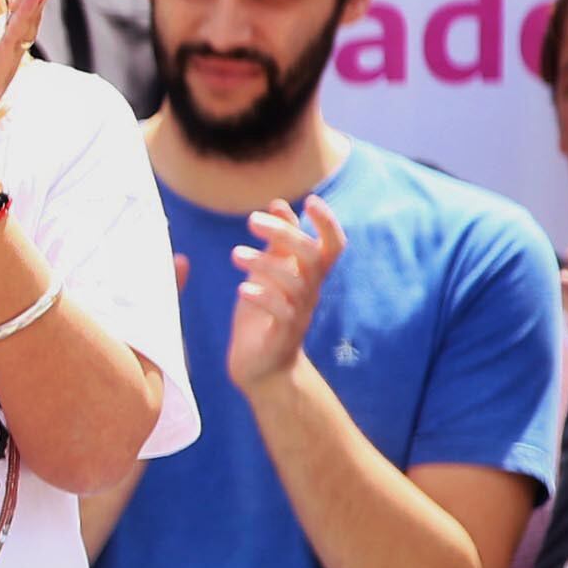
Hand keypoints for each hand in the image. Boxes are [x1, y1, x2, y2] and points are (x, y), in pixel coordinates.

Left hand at [228, 193, 344, 390]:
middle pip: (312, 257)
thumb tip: (279, 203)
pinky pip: (280, 313)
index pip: (333, 245)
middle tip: (251, 220)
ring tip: (235, 254)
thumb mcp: (269, 273)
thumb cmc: (264, 314)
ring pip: (294, 283)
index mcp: (309, 276)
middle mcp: (310, 292)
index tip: (309, 199)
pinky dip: (263, 298)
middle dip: (285, 234)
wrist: (262, 367)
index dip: (328, 223)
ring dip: (265, 263)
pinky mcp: (282, 335)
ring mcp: (298, 314)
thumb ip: (276, 242)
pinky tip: (242, 290)